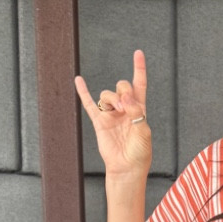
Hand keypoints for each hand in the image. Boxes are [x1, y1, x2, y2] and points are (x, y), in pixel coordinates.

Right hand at [74, 49, 151, 178]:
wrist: (127, 168)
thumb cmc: (140, 153)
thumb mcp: (144, 131)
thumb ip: (136, 112)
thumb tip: (124, 97)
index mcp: (139, 109)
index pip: (139, 84)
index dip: (139, 69)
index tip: (138, 53)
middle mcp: (125, 109)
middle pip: (121, 86)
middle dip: (123, 91)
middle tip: (125, 106)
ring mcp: (112, 115)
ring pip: (107, 95)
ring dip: (111, 98)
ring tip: (117, 111)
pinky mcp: (100, 122)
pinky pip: (89, 104)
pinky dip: (83, 92)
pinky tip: (79, 80)